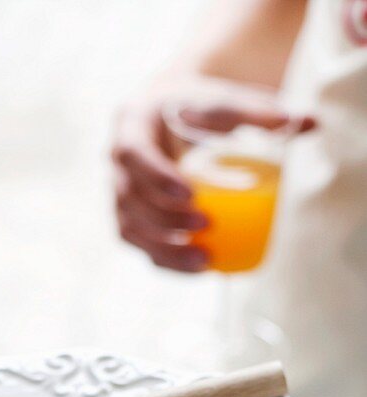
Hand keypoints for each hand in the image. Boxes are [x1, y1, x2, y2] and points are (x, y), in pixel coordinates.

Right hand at [111, 85, 314, 271]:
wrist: (167, 110)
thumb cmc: (198, 104)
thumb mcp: (225, 99)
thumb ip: (261, 110)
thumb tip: (308, 123)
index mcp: (131, 123)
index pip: (133, 154)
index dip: (156, 177)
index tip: (190, 192)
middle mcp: (116, 160)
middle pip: (130, 198)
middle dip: (165, 218)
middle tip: (205, 224)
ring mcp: (118, 191)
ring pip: (130, 228)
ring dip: (164, 248)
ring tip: (205, 259)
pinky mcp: (128, 216)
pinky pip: (140, 246)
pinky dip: (166, 261)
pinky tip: (199, 269)